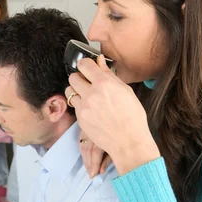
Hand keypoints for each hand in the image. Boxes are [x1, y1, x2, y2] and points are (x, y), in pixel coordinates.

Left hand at [66, 56, 159, 174]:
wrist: (128, 141)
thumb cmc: (132, 116)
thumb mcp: (126, 90)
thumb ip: (109, 74)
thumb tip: (100, 61)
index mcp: (104, 83)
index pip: (84, 64)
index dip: (86, 64)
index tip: (89, 67)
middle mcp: (91, 94)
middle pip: (73, 77)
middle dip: (80, 77)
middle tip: (87, 82)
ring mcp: (84, 107)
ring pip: (69, 91)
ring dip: (76, 91)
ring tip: (86, 96)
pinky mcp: (80, 119)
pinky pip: (74, 106)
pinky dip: (79, 104)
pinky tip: (90, 109)